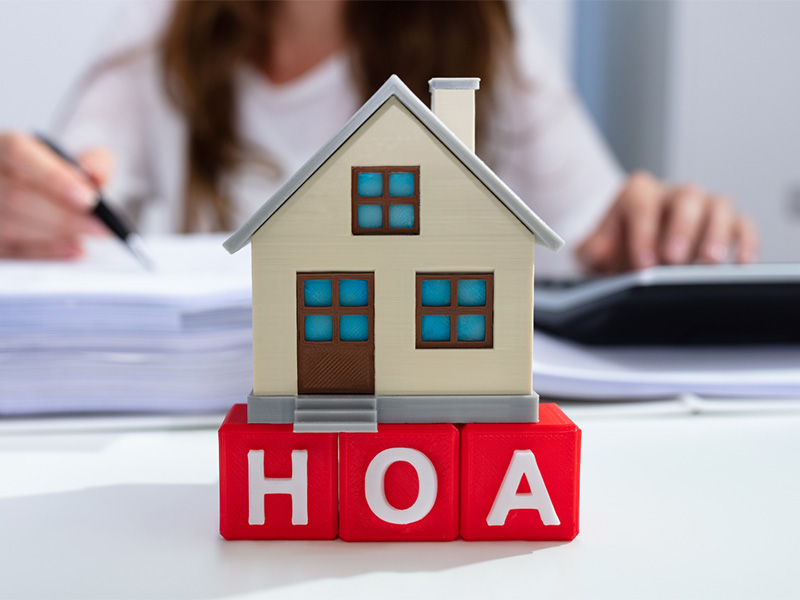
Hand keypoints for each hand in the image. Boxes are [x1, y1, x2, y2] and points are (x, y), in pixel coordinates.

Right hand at [0, 132, 113, 258]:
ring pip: (11, 225)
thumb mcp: (74, 163)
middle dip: (63, 216)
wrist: (32, 191)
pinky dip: (46, 253)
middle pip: (17, 196)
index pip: (19, 154)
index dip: (54, 177)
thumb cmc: (51, 175)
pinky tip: (73, 250)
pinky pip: (13, 251)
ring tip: (86, 237)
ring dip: (55, 236)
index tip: (88, 197)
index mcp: (2, 148)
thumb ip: (92, 163)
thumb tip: (97, 173)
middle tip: (99, 227)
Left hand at [577, 171, 758, 272]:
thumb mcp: (592, 251)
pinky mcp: (725, 224)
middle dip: (681, 229)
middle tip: (674, 260)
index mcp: (637, 194)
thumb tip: (600, 251)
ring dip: (716, 233)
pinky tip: (740, 263)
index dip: (643, 233)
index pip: (642, 203)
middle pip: (686, 197)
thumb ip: (593, 247)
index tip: (643, 264)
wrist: (627, 254)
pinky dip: (745, 240)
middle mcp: (672, 195)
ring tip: (709, 262)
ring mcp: (701, 207)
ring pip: (718, 206)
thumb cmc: (613, 250)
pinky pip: (742, 223)